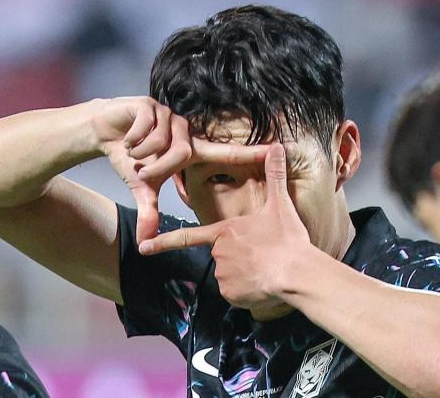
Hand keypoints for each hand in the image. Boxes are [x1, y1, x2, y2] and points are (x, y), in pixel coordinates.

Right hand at [91, 96, 267, 242]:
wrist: (104, 132)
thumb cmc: (130, 158)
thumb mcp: (142, 187)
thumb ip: (149, 210)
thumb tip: (146, 240)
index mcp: (191, 149)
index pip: (226, 152)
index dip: (250, 152)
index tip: (277, 149)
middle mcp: (185, 131)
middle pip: (182, 154)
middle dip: (157, 168)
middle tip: (141, 171)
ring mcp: (169, 116)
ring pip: (162, 143)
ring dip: (142, 154)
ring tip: (133, 151)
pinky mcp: (150, 105)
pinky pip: (145, 130)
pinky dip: (132, 140)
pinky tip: (127, 138)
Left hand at [138, 143, 311, 308]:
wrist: (296, 272)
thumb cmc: (286, 238)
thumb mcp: (280, 204)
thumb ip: (275, 175)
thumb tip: (278, 146)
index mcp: (224, 231)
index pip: (188, 236)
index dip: (163, 242)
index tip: (143, 247)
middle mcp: (218, 253)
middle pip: (223, 255)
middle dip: (239, 257)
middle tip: (263, 254)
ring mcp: (223, 275)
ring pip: (229, 275)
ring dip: (244, 274)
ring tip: (265, 269)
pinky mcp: (231, 294)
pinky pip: (235, 292)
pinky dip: (247, 290)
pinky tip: (263, 283)